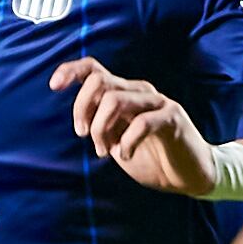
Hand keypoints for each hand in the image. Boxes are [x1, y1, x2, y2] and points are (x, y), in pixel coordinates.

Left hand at [51, 59, 212, 194]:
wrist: (189, 175)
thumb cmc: (151, 157)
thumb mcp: (116, 140)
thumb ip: (100, 125)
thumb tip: (80, 120)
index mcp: (123, 92)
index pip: (93, 68)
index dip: (71, 71)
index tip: (54, 86)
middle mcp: (138, 91)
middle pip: (98, 81)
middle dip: (82, 109)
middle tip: (83, 136)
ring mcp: (157, 102)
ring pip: (115, 100)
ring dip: (101, 129)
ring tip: (106, 151)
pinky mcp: (172, 117)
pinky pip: (141, 122)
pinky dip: (127, 141)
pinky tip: (126, 155)